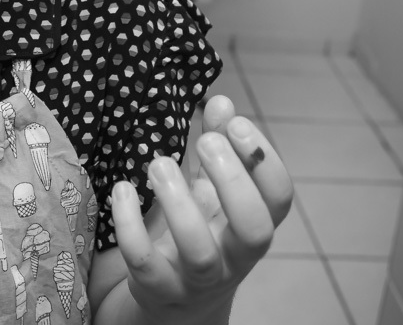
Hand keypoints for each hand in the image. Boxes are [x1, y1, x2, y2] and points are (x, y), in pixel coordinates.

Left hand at [112, 95, 292, 324]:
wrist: (174, 301)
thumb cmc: (199, 231)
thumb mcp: (212, 189)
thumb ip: (218, 145)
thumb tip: (222, 100)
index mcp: (252, 224)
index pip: (280, 198)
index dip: (264, 161)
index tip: (236, 124)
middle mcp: (234, 256)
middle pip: (254, 229)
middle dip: (233, 181)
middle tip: (206, 142)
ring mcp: (198, 278)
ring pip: (200, 252)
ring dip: (180, 203)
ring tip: (159, 163)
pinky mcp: (159, 289)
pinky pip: (146, 264)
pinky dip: (131, 226)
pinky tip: (122, 190)